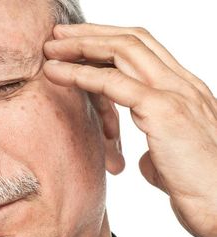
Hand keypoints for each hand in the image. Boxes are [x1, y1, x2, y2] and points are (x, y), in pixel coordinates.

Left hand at [43, 23, 216, 236]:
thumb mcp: (173, 162)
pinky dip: (79, 74)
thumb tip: (145, 157)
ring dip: (80, 46)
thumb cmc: (199, 191)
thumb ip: (159, 149)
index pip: (146, 49)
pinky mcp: (164, 111)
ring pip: (123, 50)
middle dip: (91, 33)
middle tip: (57, 34)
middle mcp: (184, 85)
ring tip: (50, 48)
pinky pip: (113, 83)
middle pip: (133, 40)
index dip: (109, 40)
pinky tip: (55, 73)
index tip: (77, 41)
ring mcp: (176, 94)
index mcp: (187, 91)